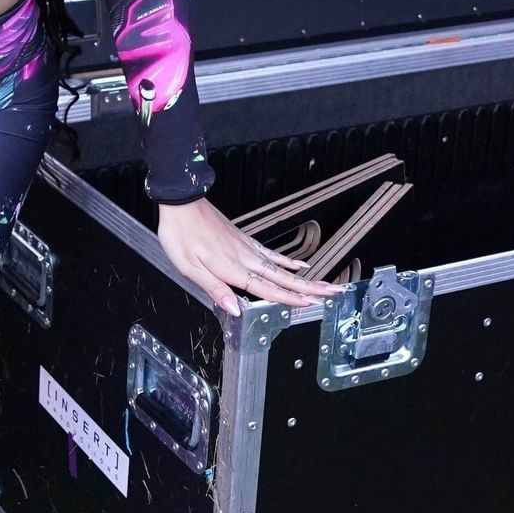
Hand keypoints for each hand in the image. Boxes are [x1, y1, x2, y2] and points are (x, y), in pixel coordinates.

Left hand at [156, 196, 342, 316]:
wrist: (181, 203)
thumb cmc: (181, 234)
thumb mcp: (189, 267)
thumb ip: (215, 289)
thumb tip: (234, 310)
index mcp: (232, 268)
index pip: (267, 288)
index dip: (290, 298)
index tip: (312, 304)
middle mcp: (244, 257)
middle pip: (282, 277)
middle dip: (309, 287)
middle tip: (333, 293)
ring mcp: (246, 247)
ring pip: (280, 267)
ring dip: (303, 277)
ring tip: (324, 283)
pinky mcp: (243, 239)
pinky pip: (270, 253)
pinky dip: (286, 260)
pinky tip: (298, 264)